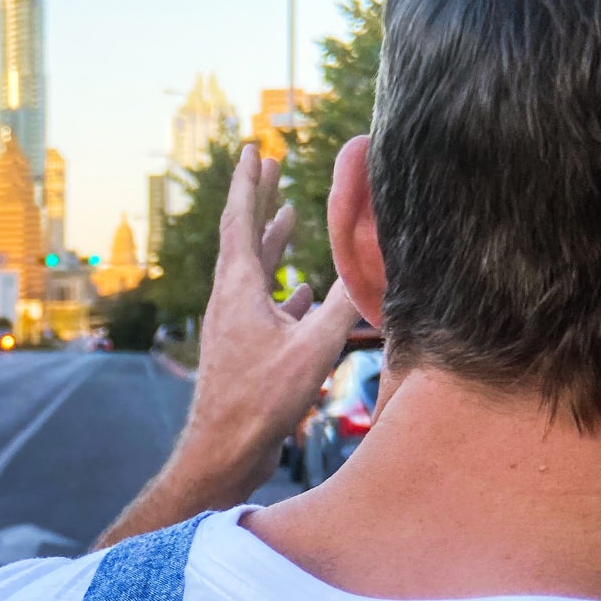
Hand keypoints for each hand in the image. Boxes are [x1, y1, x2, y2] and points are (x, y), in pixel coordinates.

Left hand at [95, 148, 355, 546]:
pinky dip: (284, 291)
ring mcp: (235, 326)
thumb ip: (345, 301)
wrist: (224, 451)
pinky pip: (264, 308)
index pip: (239, 220)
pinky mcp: (244, 350)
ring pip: (254, 273)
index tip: (253, 149)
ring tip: (288, 215)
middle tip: (271, 165)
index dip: (248, 182)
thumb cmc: (261, 400)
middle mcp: (231, 300)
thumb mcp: (313, 346)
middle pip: (244, 237)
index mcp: (238, 288)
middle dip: (259, 200)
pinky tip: (303, 291)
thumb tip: (376, 260)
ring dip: (272, 243)